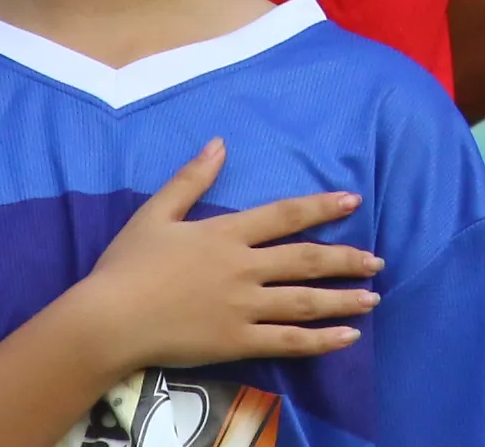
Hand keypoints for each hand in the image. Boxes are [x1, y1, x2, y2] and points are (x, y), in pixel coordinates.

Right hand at [66, 141, 378, 372]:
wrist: (107, 320)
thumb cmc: (127, 266)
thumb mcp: (155, 213)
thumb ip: (190, 179)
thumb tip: (219, 143)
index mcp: (226, 234)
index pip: (285, 215)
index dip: (321, 207)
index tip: (353, 202)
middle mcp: (243, 268)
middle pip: (306, 259)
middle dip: (345, 259)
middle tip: (377, 260)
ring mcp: (242, 307)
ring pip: (304, 300)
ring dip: (342, 298)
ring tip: (373, 297)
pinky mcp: (236, 341)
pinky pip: (287, 341)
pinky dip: (320, 340)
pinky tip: (346, 337)